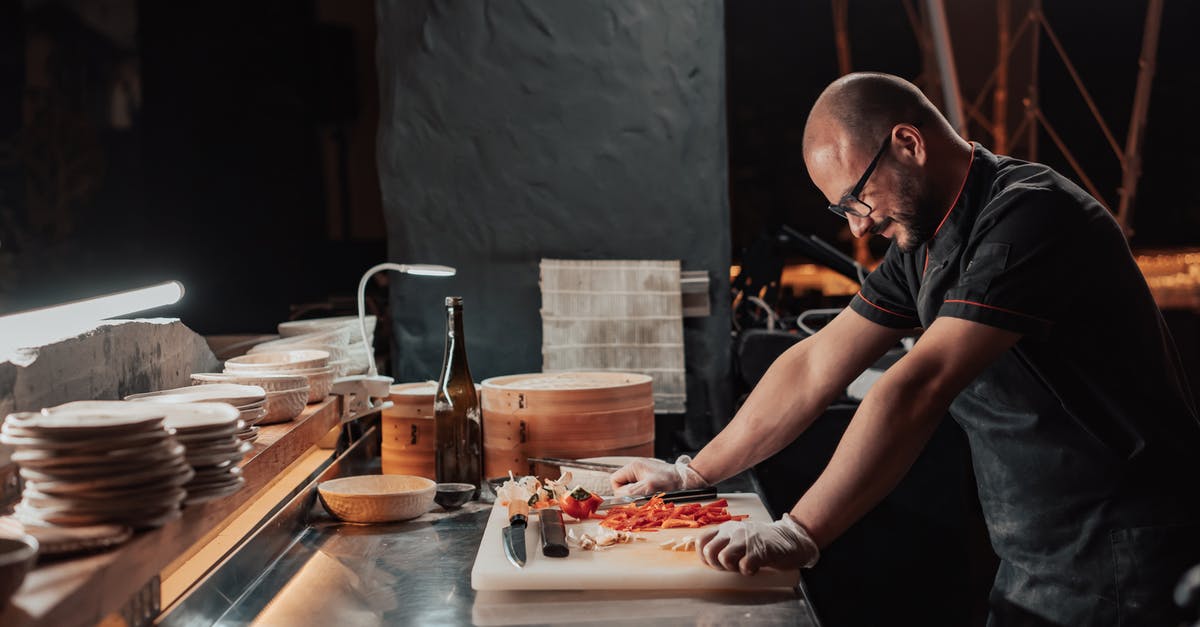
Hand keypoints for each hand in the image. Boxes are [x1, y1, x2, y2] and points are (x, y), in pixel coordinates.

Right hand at [610, 455, 708, 495]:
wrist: (686, 480)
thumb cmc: (670, 481)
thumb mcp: (649, 487)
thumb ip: (632, 492)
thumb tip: (619, 499)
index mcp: (633, 467)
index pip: (615, 480)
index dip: (620, 491)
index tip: (631, 496)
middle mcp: (635, 470)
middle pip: (621, 486)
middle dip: (629, 494)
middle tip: (642, 497)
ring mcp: (641, 475)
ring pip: (630, 489)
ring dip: (637, 495)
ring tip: (649, 495)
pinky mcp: (648, 481)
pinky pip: (638, 490)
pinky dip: (643, 495)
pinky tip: (653, 495)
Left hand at [697, 514, 818, 574]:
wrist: (790, 538)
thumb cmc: (763, 541)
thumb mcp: (740, 536)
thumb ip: (725, 542)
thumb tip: (707, 557)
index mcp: (727, 528)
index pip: (702, 540)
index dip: (703, 556)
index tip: (713, 563)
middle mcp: (734, 531)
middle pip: (709, 551)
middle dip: (716, 565)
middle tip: (730, 567)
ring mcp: (746, 540)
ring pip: (723, 558)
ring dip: (731, 568)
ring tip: (743, 566)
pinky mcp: (759, 550)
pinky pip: (744, 566)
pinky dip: (748, 571)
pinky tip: (755, 568)